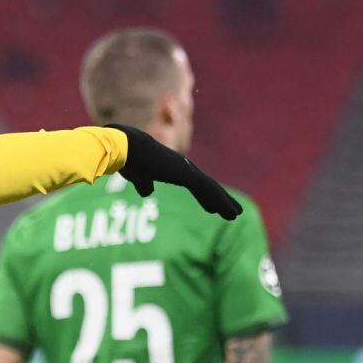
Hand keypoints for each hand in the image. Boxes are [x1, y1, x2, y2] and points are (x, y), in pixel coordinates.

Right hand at [107, 124, 242, 220]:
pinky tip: (228, 211)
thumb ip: (144, 183)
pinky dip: (220, 201)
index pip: (193, 182)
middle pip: (206, 184)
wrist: (127, 148)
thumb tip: (148, 193)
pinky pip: (208, 189)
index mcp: (171, 166)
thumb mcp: (137, 175)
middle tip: (233, 210)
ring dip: (225, 202)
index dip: (204, 195)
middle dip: (220, 198)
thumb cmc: (128, 160)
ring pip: (211, 188)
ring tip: (236, 214)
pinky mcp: (187, 174)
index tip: (212, 207)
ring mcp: (187, 169)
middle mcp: (183, 165)